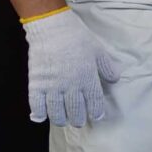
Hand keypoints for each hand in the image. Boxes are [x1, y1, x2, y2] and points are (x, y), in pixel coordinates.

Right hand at [23, 7, 119, 126]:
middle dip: (78, 119)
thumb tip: (115, 79)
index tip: (97, 117)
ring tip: (64, 121)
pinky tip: (41, 117)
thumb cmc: (78, 38)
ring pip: (56, 111)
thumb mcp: (98, 51)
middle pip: (75, 110)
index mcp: (87, 78)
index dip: (96, 112)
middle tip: (79, 122)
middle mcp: (70, 85)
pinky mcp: (36, 83)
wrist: (52, 29)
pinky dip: (39, 113)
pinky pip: (36, 104)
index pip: (94, 101)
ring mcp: (52, 86)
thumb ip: (106, 68)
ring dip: (61, 119)